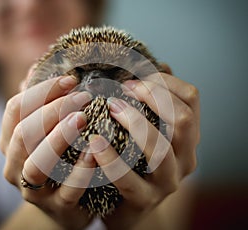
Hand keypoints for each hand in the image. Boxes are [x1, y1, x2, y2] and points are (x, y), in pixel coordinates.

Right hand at [0, 75, 95, 229]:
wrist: (66, 204)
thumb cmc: (57, 159)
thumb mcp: (44, 132)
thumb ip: (39, 103)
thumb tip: (34, 70)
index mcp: (9, 143)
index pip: (15, 109)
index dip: (42, 90)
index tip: (71, 79)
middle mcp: (15, 166)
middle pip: (23, 133)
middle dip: (53, 110)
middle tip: (83, 97)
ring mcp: (34, 191)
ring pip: (37, 164)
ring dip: (59, 137)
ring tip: (82, 118)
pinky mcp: (59, 207)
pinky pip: (68, 189)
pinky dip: (81, 169)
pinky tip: (94, 151)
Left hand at [88, 68, 199, 228]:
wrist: (129, 203)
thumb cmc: (135, 158)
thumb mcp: (148, 129)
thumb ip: (154, 101)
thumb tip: (156, 65)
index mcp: (188, 136)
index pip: (191, 98)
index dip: (164, 81)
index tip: (135, 78)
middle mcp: (186, 158)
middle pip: (184, 119)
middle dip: (152, 97)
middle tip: (122, 89)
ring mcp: (167, 181)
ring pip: (160, 149)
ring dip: (135, 122)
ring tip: (110, 108)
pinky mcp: (143, 200)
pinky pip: (128, 179)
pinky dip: (110, 157)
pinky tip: (94, 141)